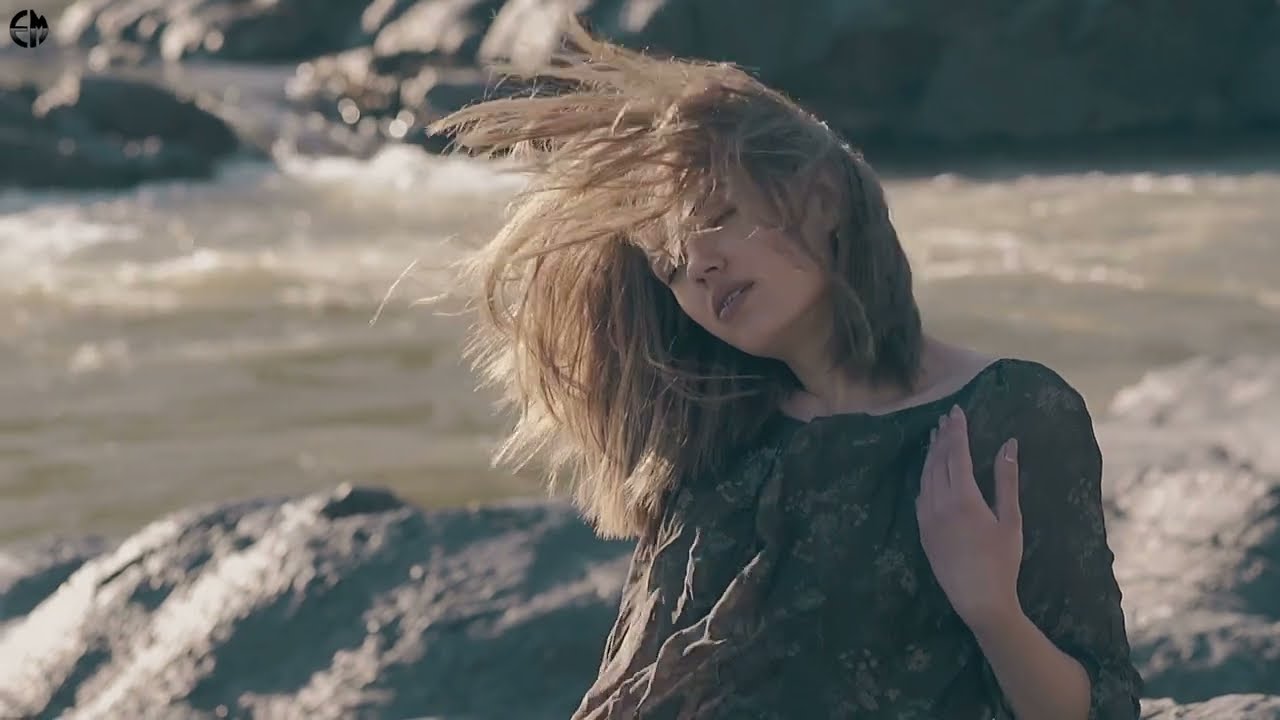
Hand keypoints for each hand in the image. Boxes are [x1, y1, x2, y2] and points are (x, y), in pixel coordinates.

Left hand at [916, 405, 1022, 629]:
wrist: (978, 598)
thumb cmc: (1002, 560)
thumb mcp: (1010, 519)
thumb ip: (1006, 480)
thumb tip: (1008, 444)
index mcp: (963, 498)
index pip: (956, 454)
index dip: (957, 431)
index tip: (958, 411)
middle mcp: (939, 503)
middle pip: (937, 461)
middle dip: (942, 437)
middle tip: (947, 418)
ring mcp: (927, 517)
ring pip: (926, 476)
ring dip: (932, 454)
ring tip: (937, 437)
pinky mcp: (923, 530)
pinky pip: (921, 495)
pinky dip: (926, 476)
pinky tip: (930, 472)